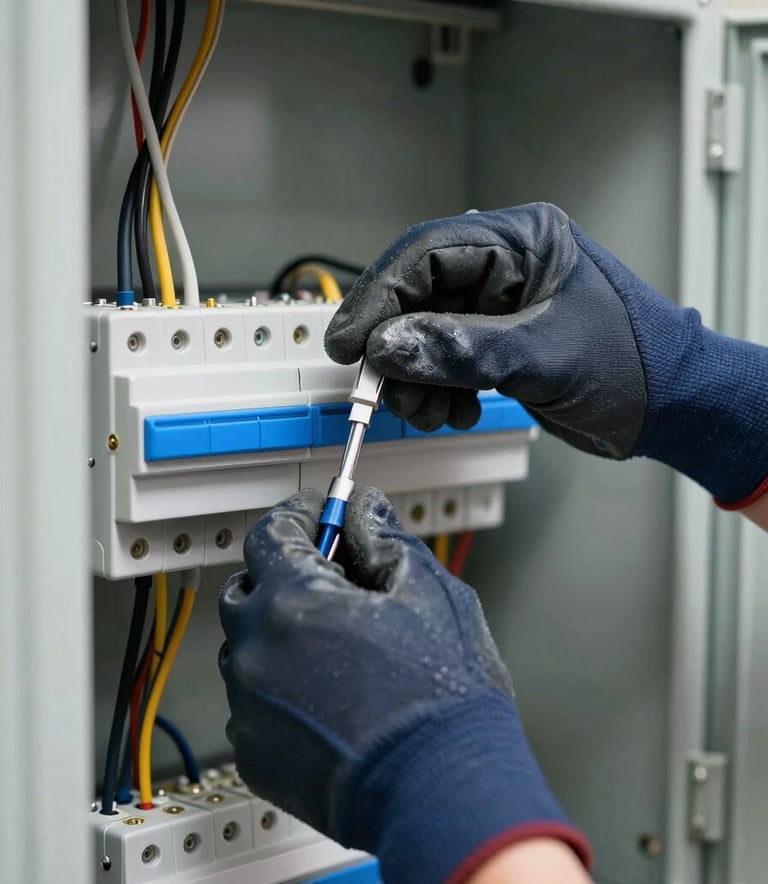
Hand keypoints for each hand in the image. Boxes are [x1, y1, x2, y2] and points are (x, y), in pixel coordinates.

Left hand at [219, 488, 589, 883]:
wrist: (442, 791)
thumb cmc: (443, 700)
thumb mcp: (429, 591)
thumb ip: (385, 539)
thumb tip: (365, 514)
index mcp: (295, 603)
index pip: (270, 532)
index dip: (298, 515)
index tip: (316, 514)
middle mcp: (259, 652)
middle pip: (246, 589)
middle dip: (282, 575)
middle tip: (328, 580)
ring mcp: (250, 707)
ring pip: (247, 648)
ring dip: (278, 634)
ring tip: (334, 647)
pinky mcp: (254, 753)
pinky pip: (252, 702)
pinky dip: (279, 688)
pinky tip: (328, 696)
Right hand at [325, 203, 767, 506]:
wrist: (670, 405)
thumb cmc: (634, 362)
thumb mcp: (541, 356)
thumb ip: (461, 350)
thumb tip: (390, 346)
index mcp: (522, 239)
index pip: (426, 254)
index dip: (378, 298)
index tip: (349, 342)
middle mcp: (505, 265)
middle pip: (418, 295)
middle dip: (397, 347)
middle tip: (386, 388)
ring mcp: (499, 304)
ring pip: (425, 332)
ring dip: (416, 376)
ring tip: (429, 409)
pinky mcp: (497, 339)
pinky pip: (445, 357)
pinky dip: (438, 388)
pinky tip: (455, 409)